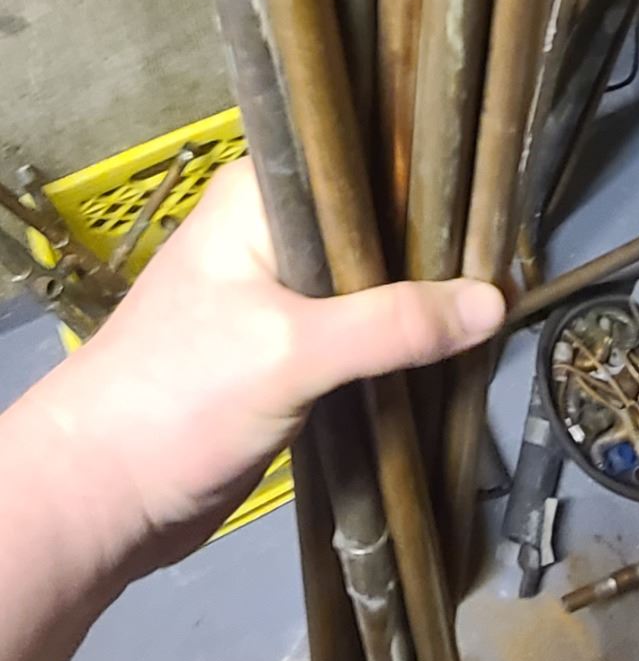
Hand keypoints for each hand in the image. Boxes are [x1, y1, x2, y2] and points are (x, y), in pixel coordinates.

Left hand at [30, 160, 504, 566]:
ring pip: (371, 284)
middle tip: (513, 263)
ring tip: (500, 303)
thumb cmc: (177, 397)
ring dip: (421, 304)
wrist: (103, 497)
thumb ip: (393, 325)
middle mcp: (272, 232)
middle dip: (436, 251)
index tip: (497, 200)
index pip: (362, 162)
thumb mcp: (291, 352)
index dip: (430, 179)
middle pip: (375, 226)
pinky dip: (397, 346)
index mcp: (260, 197)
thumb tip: (496, 302)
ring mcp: (279, 295)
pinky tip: (451, 351)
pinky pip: (358, 334)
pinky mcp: (286, 352)